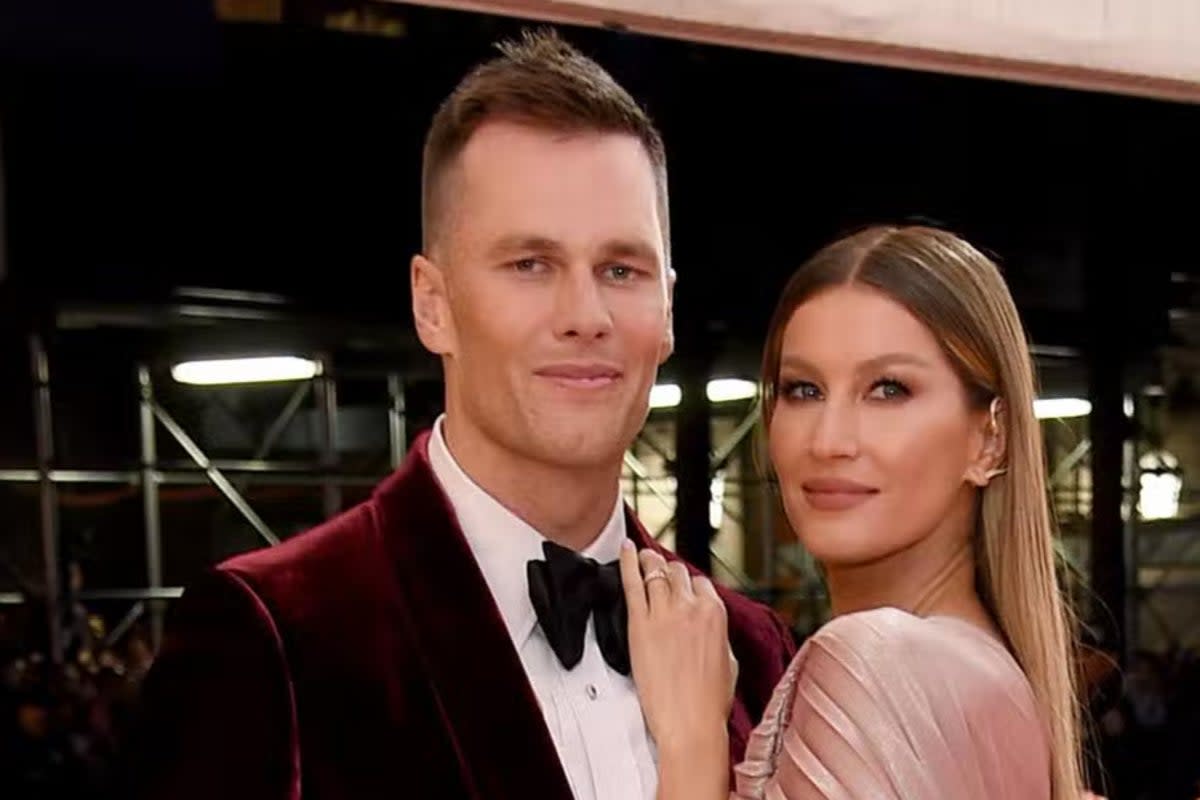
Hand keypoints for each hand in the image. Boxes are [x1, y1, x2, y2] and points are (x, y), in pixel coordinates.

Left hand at [619, 542, 737, 754]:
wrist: (690, 723)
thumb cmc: (709, 702)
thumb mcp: (728, 660)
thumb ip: (717, 633)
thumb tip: (707, 624)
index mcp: (715, 613)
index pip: (700, 582)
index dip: (688, 584)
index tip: (682, 586)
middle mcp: (690, 607)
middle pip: (677, 573)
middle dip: (669, 571)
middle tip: (659, 569)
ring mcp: (663, 613)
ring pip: (656, 572)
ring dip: (650, 562)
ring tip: (643, 556)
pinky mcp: (639, 624)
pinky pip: (632, 583)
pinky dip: (628, 562)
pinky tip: (625, 550)